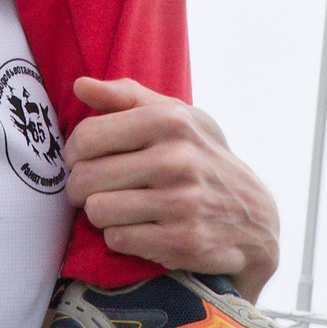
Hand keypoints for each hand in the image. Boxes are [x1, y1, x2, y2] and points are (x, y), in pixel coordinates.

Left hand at [62, 76, 279, 298]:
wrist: (254, 215)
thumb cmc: (201, 157)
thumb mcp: (176, 117)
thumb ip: (126, 96)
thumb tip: (80, 85)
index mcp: (170, 121)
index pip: (87, 137)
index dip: (72, 152)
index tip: (81, 160)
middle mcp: (177, 159)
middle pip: (86, 177)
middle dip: (79, 188)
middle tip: (90, 190)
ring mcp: (182, 202)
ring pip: (98, 211)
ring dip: (100, 213)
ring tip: (117, 207)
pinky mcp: (184, 241)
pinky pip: (119, 239)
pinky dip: (120, 236)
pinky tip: (138, 227)